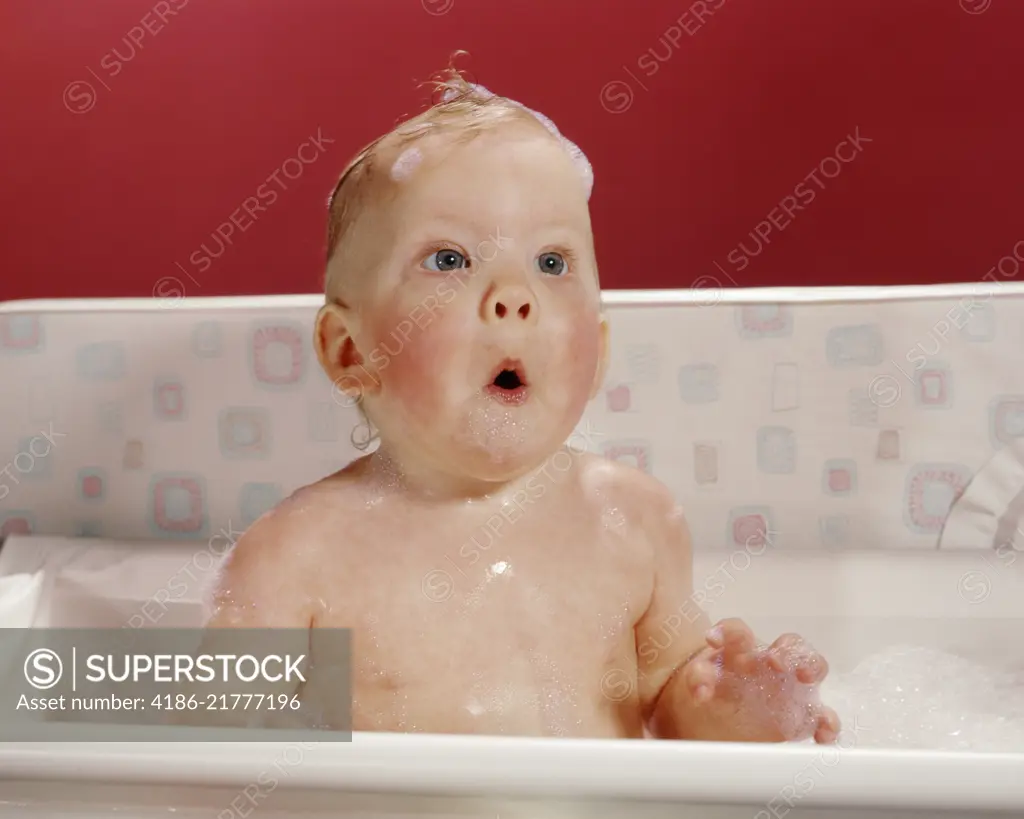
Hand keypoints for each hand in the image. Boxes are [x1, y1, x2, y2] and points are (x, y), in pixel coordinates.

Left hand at [681, 617, 839, 743]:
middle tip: (776, 660)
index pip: (738, 632)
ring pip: (812, 667)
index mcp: (740, 651)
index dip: (726, 630)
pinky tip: (822, 733)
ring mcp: (790, 687)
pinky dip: (827, 722)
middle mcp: (770, 663)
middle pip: (789, 643)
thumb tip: (700, 690)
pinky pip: (822, 715)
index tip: (712, 639)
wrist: (718, 719)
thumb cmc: (714, 691)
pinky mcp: (800, 716)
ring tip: (804, 679)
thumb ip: (697, 680)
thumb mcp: (698, 684)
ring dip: (810, 669)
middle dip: (787, 649)